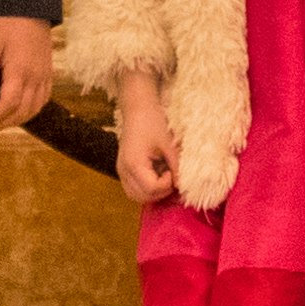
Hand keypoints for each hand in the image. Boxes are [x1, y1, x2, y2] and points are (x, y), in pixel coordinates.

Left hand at [0, 14, 59, 129]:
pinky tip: (20, 110)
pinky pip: (43, 100)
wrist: (31, 12)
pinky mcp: (49, 76)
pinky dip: (32, 110)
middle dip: (4, 122)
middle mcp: (35, 77)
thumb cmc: (8, 27)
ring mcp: (44, 77)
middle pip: (22, 111)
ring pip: (34, 109)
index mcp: (19, 70)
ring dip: (18, 120)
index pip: (8, 104)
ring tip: (1, 120)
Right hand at [111, 77, 178, 204]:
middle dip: (160, 192)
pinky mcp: (123, 169)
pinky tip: (156, 173)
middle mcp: (124, 170)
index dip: (166, 185)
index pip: (151, 189)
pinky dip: (146, 188)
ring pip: (136, 196)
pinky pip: (133, 188)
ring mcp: (121, 170)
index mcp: (134, 164)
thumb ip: (176, 166)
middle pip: (142, 197)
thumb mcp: (168, 144)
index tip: (173, 171)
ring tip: (163, 175)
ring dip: (152, 192)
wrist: (138, 108)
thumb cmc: (153, 121)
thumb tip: (183, 185)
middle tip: (170, 176)